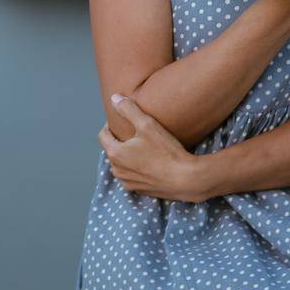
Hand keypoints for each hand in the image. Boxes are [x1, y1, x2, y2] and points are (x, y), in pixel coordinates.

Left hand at [98, 94, 213, 203]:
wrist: (186, 179)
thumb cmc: (166, 151)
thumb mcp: (147, 125)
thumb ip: (129, 110)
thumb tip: (114, 98)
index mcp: (115, 154)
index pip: (103, 135)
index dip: (110, 125)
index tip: (122, 121)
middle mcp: (117, 170)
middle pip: (112, 150)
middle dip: (120, 141)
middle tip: (135, 133)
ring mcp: (127, 182)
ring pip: (121, 164)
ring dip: (128, 156)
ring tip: (143, 147)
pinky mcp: (138, 190)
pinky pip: (131, 176)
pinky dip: (136, 168)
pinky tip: (150, 162)